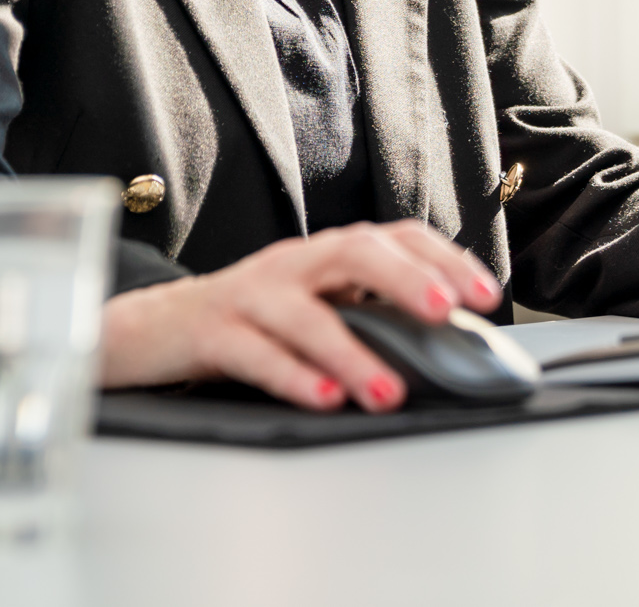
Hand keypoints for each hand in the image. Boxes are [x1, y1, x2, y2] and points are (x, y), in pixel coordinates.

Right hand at [99, 220, 500, 412]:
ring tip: (388, 392)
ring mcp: (250, 295)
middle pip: (353, 252)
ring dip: (352, 353)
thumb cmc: (248, 321)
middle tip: (445, 313)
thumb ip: (367, 319)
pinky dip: (292, 376)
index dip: (443, 259)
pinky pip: (255, 353)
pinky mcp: (211, 333)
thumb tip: (444, 350)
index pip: (392, 238)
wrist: (152, 329)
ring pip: (305, 314)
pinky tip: (323, 399)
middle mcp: (291, 266)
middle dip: (404, 279)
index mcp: (323, 257)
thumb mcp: (313, 310)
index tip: (486, 294)